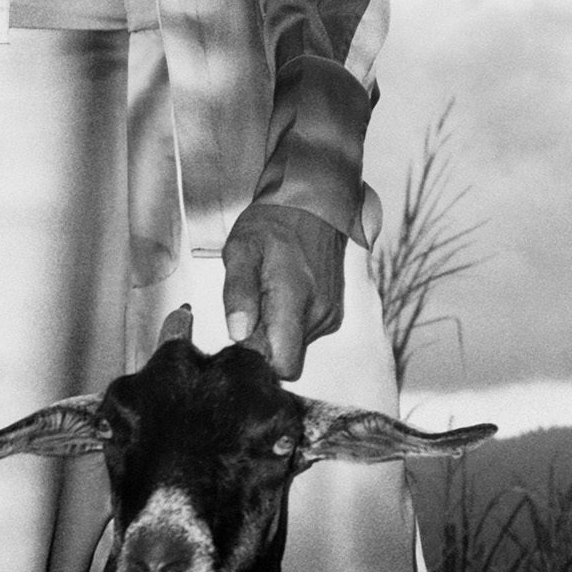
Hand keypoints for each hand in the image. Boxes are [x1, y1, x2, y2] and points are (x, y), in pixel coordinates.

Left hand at [221, 202, 344, 380]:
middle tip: (253, 307)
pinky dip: (290, 322)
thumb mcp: (241, 249)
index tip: (245, 335)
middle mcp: (318, 313)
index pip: (283, 365)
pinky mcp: (333, 314)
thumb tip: (239, 333)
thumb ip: (238, 292)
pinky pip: (305, 333)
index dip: (259, 359)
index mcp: (294, 299)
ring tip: (269, 293)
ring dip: (277, 330)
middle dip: (265, 343)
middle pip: (287, 358)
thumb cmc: (273, 224)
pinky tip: (283, 294)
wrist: (313, 205)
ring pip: (295, 346)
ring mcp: (329, 315)